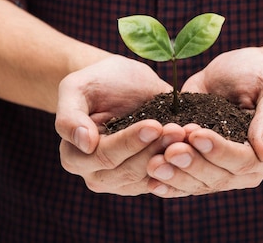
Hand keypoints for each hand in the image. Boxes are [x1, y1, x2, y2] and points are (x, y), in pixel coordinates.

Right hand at [55, 54, 184, 194]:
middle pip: (128, 172)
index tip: (154, 125)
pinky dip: (179, 162)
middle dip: (155, 150)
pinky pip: (165, 178)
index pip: (105, 157)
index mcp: (74, 156)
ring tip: (187, 134)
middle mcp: (96, 175)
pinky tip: (191, 142)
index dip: (130, 142)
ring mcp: (123, 181)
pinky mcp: (147, 178)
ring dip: (170, 157)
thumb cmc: (96, 82)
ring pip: (149, 177)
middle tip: (177, 129)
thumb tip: (84, 143)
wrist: (119, 82)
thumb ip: (70, 115)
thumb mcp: (76, 88)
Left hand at [146, 47, 262, 196]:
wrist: (241, 71)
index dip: (218, 150)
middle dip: (191, 164)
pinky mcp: (201, 165)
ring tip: (153, 164)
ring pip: (198, 184)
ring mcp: (221, 171)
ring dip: (175, 176)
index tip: (195, 133)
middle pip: (217, 177)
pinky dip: (168, 183)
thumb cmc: (261, 74)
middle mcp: (245, 170)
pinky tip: (150, 181)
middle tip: (169, 151)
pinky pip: (185, 182)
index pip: (242, 160)